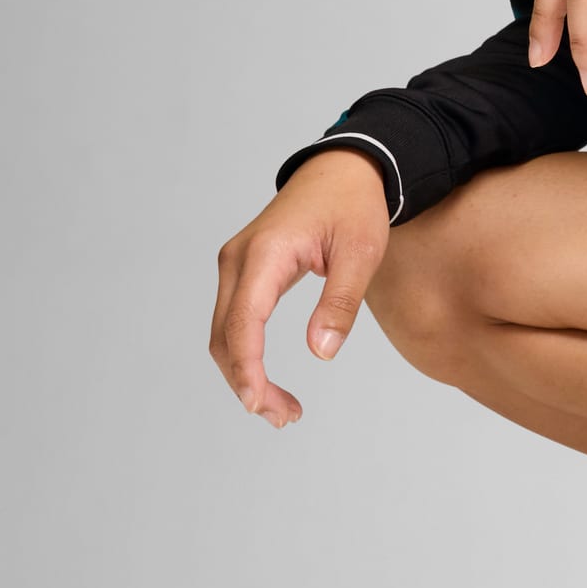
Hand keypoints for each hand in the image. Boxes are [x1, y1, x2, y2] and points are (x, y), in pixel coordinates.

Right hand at [211, 150, 390, 427]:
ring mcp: (236, 263)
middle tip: (284, 418)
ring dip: (243, 373)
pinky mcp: (244, 269)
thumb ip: (342, 303)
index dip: (247, 370)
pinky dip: (245, 352)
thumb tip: (321, 353)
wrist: (345, 169)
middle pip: (225, 336)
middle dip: (247, 383)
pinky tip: (267, 379)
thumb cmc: (355, 206)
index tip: (259, 405)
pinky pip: (234, 319)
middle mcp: (239, 259)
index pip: (243, 323)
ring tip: (281, 409)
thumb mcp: (361, 253)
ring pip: (225, 332)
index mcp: (266, 253)